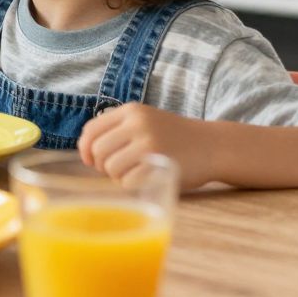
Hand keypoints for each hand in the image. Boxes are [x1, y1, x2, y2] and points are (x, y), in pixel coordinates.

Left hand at [78, 103, 213, 190]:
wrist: (212, 145)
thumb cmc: (174, 137)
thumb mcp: (146, 121)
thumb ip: (119, 129)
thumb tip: (87, 151)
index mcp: (131, 111)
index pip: (91, 129)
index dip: (85, 148)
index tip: (90, 160)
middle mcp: (138, 123)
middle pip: (98, 152)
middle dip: (103, 166)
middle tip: (119, 169)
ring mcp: (149, 143)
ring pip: (111, 168)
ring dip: (118, 177)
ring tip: (135, 173)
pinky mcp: (160, 164)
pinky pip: (128, 182)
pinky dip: (132, 186)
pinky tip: (145, 180)